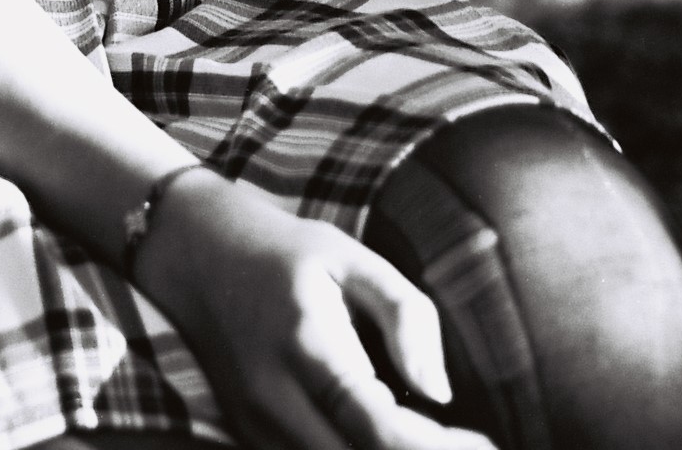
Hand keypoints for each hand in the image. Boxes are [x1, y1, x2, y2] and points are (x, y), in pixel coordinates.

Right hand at [132, 167, 492, 449]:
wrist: (196, 253)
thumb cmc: (286, 251)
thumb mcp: (350, 256)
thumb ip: (404, 314)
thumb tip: (439, 393)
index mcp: (308, 345)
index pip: (378, 428)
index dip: (436, 449)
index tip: (485, 444)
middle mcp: (275, 397)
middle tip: (468, 447)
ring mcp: (256, 424)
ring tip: (434, 440)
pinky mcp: (248, 435)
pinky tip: (388, 439)